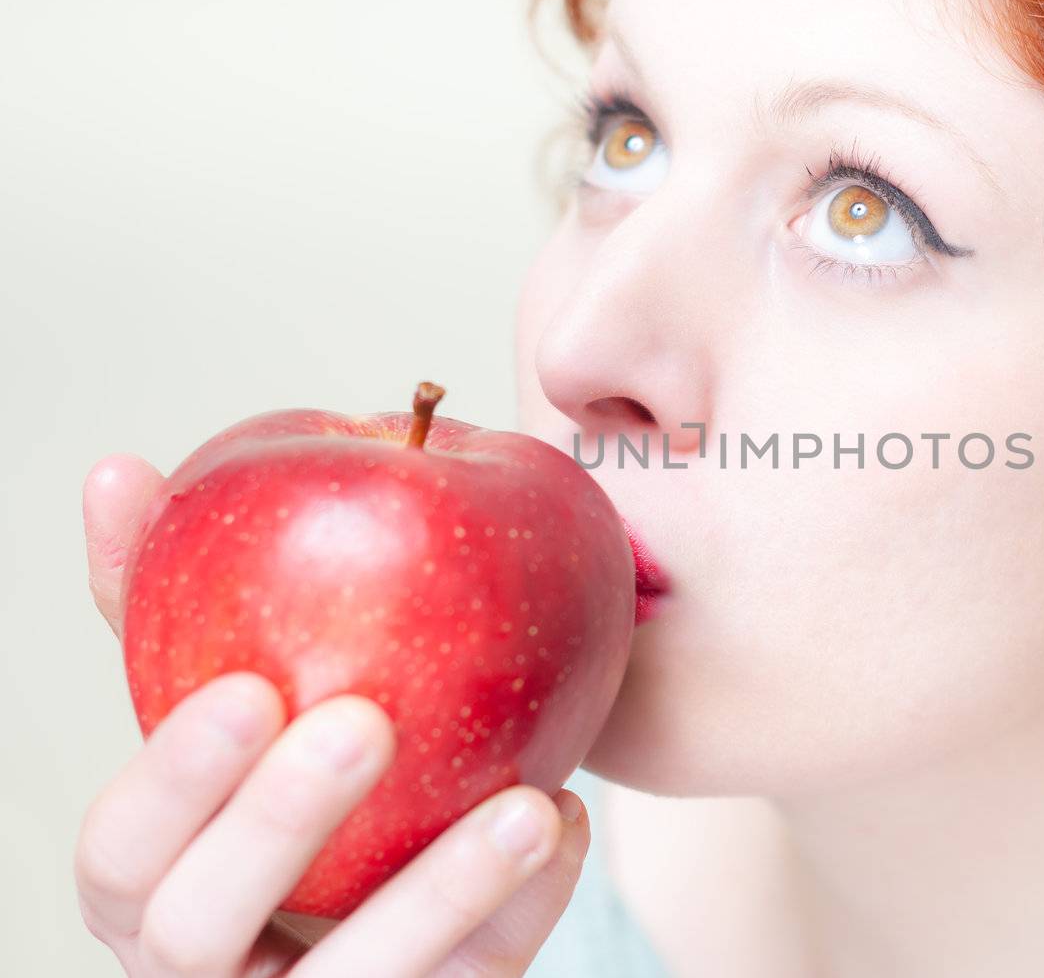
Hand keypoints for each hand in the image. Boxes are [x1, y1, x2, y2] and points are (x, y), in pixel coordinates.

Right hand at [76, 454, 592, 975]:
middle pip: (203, 929)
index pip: (123, 853)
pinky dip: (523, 908)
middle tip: (368, 719)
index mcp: (151, 888)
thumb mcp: (236, 703)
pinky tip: (566, 823)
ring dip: (443, 888)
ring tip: (525, 801)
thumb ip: (171, 605)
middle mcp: (217, 969)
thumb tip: (120, 472)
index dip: (172, 775)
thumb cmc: (293, 783)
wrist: (408, 905)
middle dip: (278, 823)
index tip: (251, 684)